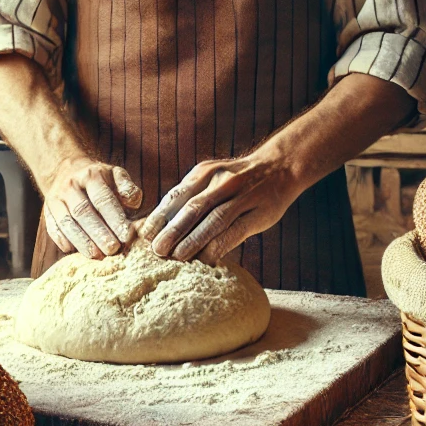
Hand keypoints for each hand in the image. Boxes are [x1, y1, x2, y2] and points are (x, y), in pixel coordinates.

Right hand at [42, 157, 142, 257]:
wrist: (67, 171)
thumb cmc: (99, 179)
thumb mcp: (115, 174)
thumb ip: (127, 187)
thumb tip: (133, 203)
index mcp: (91, 175)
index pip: (102, 198)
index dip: (114, 218)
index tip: (126, 235)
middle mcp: (70, 186)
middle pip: (83, 212)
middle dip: (98, 232)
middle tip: (112, 249)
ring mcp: (56, 199)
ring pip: (66, 222)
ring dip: (82, 240)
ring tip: (96, 255)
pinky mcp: (48, 211)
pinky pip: (52, 227)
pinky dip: (62, 240)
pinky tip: (74, 250)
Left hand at [140, 153, 303, 262]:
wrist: (281, 166)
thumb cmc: (238, 180)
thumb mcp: (212, 177)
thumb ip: (191, 196)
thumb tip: (160, 225)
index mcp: (204, 172)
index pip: (176, 196)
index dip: (159, 217)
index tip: (144, 236)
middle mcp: (221, 182)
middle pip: (192, 208)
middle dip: (172, 231)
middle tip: (156, 251)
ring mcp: (242, 196)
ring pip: (213, 220)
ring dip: (193, 240)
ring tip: (176, 257)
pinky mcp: (259, 212)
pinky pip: (235, 231)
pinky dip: (219, 245)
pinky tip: (207, 259)